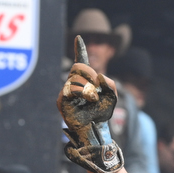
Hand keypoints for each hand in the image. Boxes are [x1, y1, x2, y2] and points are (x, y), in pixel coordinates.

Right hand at [59, 36, 123, 172]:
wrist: (95, 134)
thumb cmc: (101, 117)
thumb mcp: (111, 98)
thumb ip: (110, 85)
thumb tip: (100, 76)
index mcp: (83, 83)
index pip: (80, 63)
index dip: (79, 50)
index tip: (79, 38)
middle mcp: (71, 86)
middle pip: (78, 67)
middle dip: (90, 74)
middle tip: (98, 86)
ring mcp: (65, 93)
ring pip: (76, 78)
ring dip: (89, 87)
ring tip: (94, 100)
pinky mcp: (62, 102)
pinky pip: (71, 88)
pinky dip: (84, 92)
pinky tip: (90, 100)